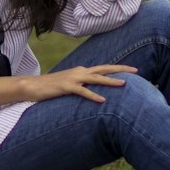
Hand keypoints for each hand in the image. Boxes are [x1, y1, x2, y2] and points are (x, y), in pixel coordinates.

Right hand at [22, 63, 136, 104]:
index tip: (133, 71)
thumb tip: (94, 92)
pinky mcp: (66, 87)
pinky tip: (102, 100)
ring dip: (110, 81)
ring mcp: (73, 78)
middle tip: (136, 71)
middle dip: (121, 69)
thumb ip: (82, 86)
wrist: (32, 86)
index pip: (103, 68)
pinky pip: (82, 91)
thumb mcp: (70, 85)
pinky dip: (93, 95)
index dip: (118, 69)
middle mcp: (79, 72)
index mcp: (82, 71)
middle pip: (104, 69)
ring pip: (96, 78)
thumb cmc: (52, 87)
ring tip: (124, 84)